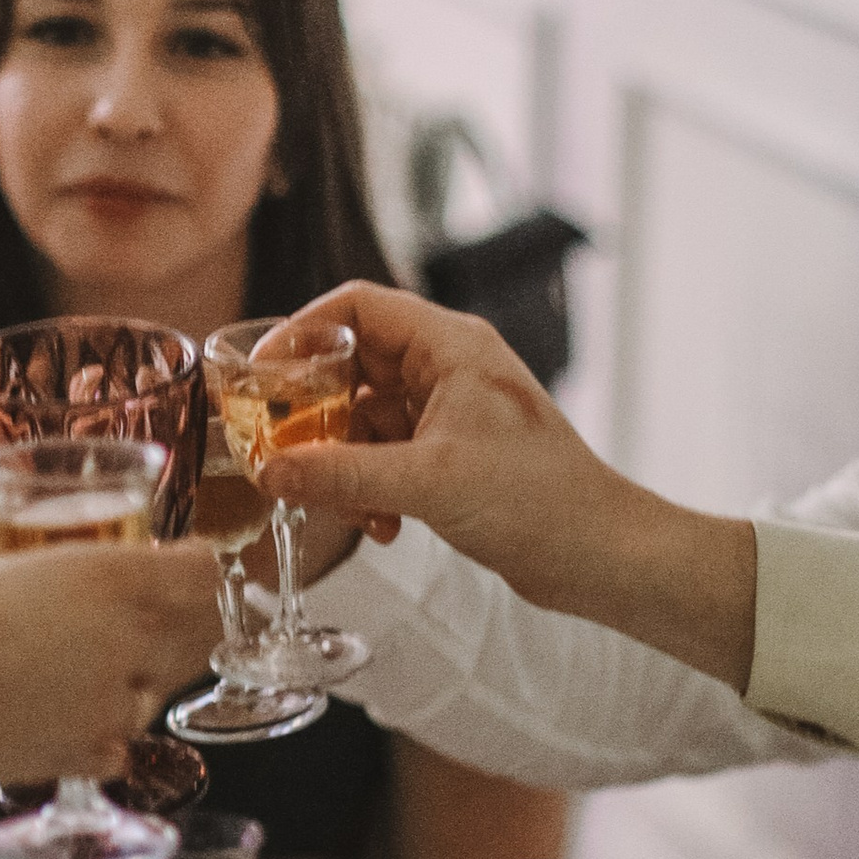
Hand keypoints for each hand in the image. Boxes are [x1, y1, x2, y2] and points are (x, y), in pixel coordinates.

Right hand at [0, 544, 219, 786]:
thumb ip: (13, 566)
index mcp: (114, 579)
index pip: (203, 572)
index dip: (198, 566)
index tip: (183, 562)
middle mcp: (133, 641)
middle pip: (200, 632)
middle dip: (184, 623)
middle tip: (149, 617)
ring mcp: (118, 704)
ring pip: (157, 690)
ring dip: (137, 680)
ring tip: (92, 672)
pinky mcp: (93, 755)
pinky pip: (117, 743)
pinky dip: (100, 734)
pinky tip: (66, 722)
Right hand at [256, 279, 759, 679]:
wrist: (597, 552)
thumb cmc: (539, 500)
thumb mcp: (425, 482)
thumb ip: (339, 475)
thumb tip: (270, 471)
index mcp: (450, 344)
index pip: (357, 306)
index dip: (302, 330)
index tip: (261, 370)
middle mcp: (449, 367)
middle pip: (353, 364)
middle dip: (315, 412)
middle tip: (281, 446)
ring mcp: (452, 411)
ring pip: (366, 416)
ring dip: (343, 460)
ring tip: (340, 501)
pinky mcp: (453, 454)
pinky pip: (387, 454)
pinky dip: (371, 485)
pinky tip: (380, 524)